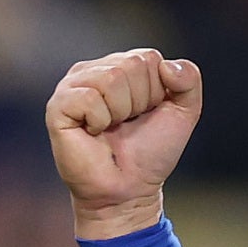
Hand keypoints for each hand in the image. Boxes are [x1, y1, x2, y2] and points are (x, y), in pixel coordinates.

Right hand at [45, 49, 202, 238]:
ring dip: (122, 111)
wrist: (129, 188)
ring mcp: (72, 86)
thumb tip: (166, 65)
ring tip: (112, 128)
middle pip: (132, 64)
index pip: (149, 58)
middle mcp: (94, 70)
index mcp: (121, 66)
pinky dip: (100, 120)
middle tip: (128, 124)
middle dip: (141, 101)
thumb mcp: (184, 111)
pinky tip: (93, 133)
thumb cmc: (151, 151)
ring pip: (112, 78)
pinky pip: (89, 98)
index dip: (158, 91)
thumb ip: (189, 80)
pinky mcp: (58, 106)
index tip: (146, 114)